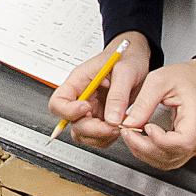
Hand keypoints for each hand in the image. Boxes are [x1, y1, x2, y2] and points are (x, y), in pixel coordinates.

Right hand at [50, 31, 151, 147]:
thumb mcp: (125, 71)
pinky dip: (108, 137)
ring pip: (83, 134)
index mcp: (78, 83)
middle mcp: (80, 98)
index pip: (58, 103)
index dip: (68, 111)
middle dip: (91, 129)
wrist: (137, 59)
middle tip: (112, 125)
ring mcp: (90, 110)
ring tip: (118, 127)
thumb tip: (112, 119)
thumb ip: (118, 95)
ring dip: (100, 136)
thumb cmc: (126, 57)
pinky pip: (97, 137)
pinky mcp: (101, 119)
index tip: (88, 109)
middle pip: (71, 123)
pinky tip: (120, 127)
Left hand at [120, 59, 195, 169]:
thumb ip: (144, 102)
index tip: (146, 127)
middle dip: (144, 147)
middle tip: (127, 132)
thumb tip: (129, 123)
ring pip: (167, 162)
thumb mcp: (159, 81)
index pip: (182, 143)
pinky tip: (140, 141)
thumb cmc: (186, 78)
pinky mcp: (186, 147)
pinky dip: (150, 153)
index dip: (159, 140)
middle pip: (171, 155)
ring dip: (145, 152)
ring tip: (131, 135)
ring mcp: (194, 144)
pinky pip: (167, 158)